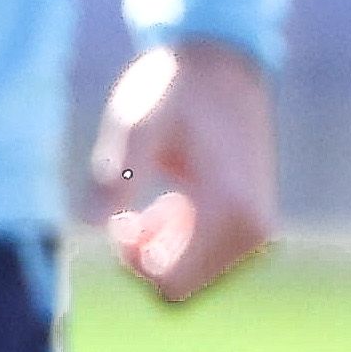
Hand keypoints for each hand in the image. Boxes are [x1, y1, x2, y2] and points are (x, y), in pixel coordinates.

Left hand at [89, 37, 279, 302]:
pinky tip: (166, 205)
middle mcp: (254, 229)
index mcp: (231, 211)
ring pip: (192, 277)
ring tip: (145, 207)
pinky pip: (206, 261)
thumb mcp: (135, 123)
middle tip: (126, 213)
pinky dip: (177, 243)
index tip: (120, 218)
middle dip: (144, 261)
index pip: (171, 284)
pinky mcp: (251, 222)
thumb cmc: (173, 89)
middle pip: (181, 289)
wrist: (220, 63)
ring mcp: (257, 229)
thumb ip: (116, 172)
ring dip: (160, 251)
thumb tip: (93, 223)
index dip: (132, 263)